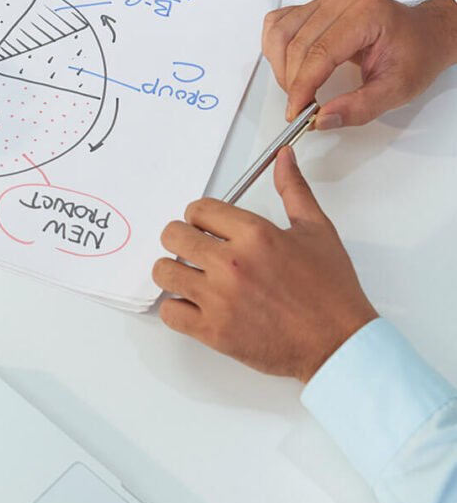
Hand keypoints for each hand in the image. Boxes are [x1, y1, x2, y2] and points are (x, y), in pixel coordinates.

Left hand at [153, 148, 377, 382]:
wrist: (339, 344)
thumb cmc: (330, 290)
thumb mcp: (317, 231)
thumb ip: (293, 190)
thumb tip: (283, 158)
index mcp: (255, 235)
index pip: (198, 209)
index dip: (200, 216)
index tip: (207, 227)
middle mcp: (232, 264)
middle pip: (173, 235)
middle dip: (181, 238)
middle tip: (196, 249)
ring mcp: (219, 299)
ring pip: (163, 271)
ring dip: (173, 270)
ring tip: (191, 276)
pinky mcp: (213, 332)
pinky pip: (169, 312)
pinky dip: (176, 308)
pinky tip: (194, 304)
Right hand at [263, 0, 456, 127]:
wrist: (424, 34)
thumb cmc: (416, 53)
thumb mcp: (397, 89)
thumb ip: (360, 108)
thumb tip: (323, 118)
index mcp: (367, 13)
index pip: (320, 52)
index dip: (302, 86)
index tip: (297, 112)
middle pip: (296, 44)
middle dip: (292, 82)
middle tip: (301, 107)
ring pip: (280, 33)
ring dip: (281, 67)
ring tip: (298, 88)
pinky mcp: (313, 5)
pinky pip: (278, 23)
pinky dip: (276, 49)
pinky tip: (289, 65)